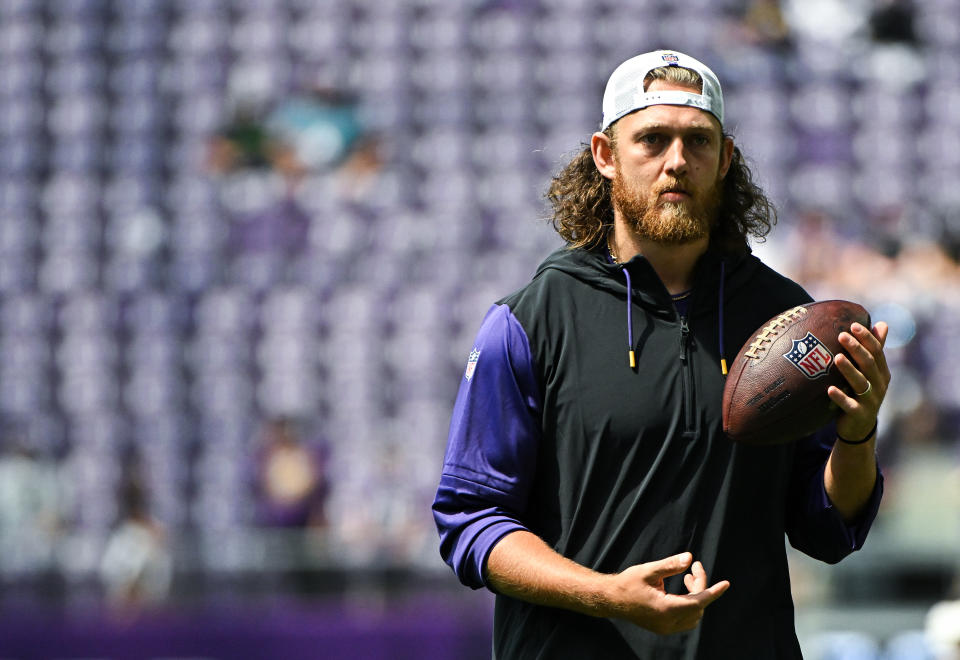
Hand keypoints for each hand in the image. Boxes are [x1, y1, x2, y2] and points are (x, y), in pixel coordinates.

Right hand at [604, 552, 729, 634]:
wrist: (611, 600)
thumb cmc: (627, 583)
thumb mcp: (648, 570)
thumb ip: (670, 565)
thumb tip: (690, 558)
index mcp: (665, 609)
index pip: (698, 602)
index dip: (713, 592)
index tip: (726, 584)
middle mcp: (668, 622)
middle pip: (697, 606)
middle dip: (700, 587)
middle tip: (695, 567)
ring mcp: (666, 628)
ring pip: (694, 616)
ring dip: (696, 597)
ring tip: (688, 577)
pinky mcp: (663, 628)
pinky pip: (685, 620)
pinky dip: (689, 605)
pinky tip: (682, 589)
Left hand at [829, 321, 890, 441]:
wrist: (859, 426)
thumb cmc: (861, 392)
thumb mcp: (869, 372)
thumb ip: (874, 350)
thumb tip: (882, 324)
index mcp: (882, 373)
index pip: (877, 352)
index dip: (867, 339)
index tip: (852, 326)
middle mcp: (879, 385)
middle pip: (869, 364)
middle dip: (856, 349)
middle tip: (842, 336)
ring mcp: (870, 400)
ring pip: (860, 383)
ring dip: (849, 370)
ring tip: (837, 358)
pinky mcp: (859, 414)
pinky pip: (849, 405)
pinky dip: (840, 397)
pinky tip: (829, 389)